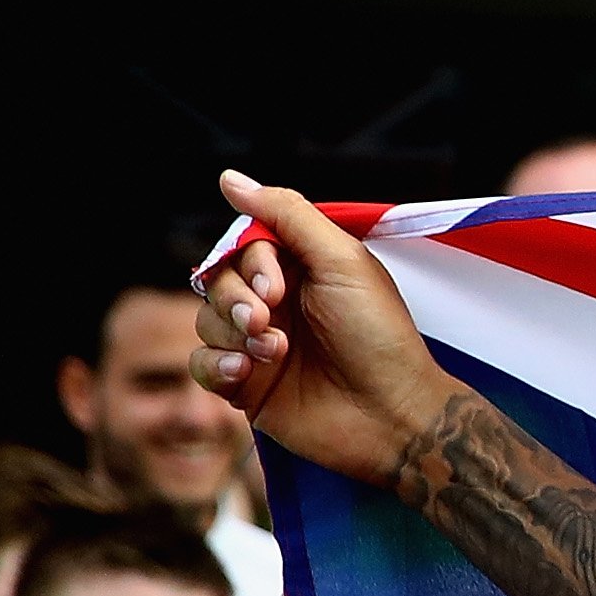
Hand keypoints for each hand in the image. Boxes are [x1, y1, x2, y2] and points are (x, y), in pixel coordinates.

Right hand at [192, 175, 459, 483]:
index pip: (243, 246)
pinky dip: (215, 365)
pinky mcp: (248, 387)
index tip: (277, 287)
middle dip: (235, 299)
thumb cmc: (378, 335)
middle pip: (217, 281)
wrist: (393, 416)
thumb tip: (229, 179)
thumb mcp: (341, 260)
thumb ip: (286, 215)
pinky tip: (246, 374)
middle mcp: (277, 304)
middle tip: (268, 321)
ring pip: (206, 321)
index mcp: (300, 269)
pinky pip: (202, 364)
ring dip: (230, 333)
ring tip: (272, 353)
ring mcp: (259, 345)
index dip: (249, 262)